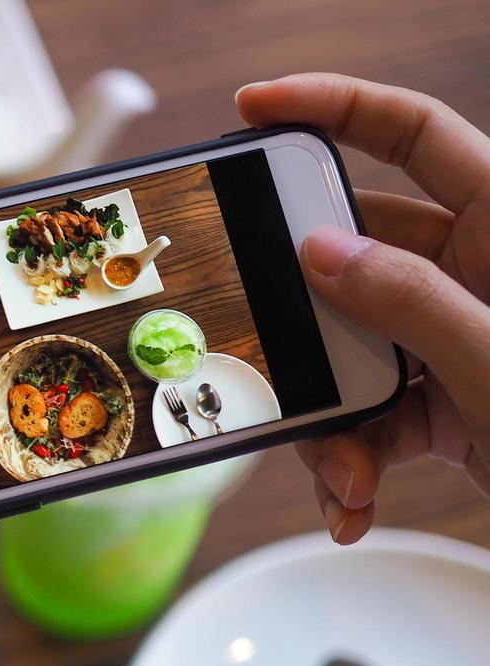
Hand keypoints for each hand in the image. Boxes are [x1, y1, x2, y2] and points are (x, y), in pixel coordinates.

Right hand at [236, 73, 489, 542]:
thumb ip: (409, 299)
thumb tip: (322, 251)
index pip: (415, 135)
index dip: (334, 107)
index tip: (256, 109)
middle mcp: (474, 274)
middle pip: (354, 260)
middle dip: (306, 323)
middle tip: (274, 349)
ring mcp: (452, 339)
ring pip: (348, 350)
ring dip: (329, 417)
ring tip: (342, 470)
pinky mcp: (441, 403)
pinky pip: (368, 415)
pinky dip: (351, 458)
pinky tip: (352, 499)